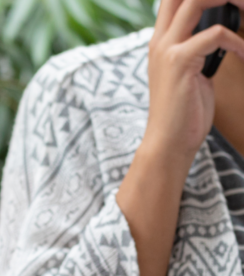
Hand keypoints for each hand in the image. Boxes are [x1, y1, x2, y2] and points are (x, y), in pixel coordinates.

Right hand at [144, 0, 243, 159]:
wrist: (169, 141)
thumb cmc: (184, 111)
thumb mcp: (189, 72)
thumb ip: (199, 48)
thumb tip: (220, 33)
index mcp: (161, 41)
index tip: (229, 4)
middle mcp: (160, 40)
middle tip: (241, 3)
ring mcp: (168, 50)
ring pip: (197, 2)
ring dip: (230, 2)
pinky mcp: (179, 62)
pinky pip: (215, 34)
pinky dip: (237, 42)